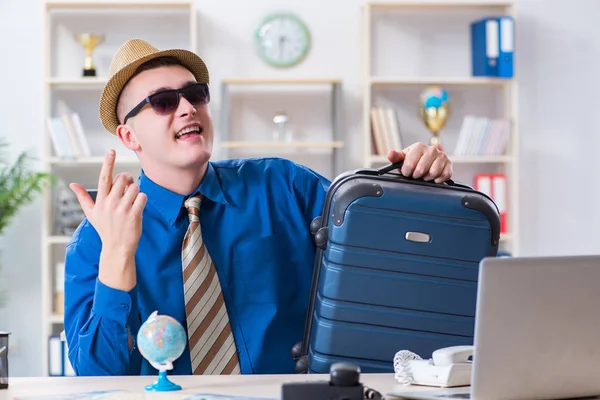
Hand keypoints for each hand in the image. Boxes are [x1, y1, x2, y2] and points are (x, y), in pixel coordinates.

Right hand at [69, 149, 146, 290]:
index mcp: (100, 201)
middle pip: (123, 179)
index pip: (104, 177)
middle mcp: (110, 203)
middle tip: (128, 189)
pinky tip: (138, 207)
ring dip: (136, 192)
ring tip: (132, 202)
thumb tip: (72, 184)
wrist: (117, 247)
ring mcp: (122, 209)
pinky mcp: (134, 215)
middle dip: (128, 181)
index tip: (111, 150)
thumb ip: (83, 197)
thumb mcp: (91, 213)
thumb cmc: (104, 229)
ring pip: (135, 187)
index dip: (108, 163)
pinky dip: (143, 200)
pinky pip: (143, 197)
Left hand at [387, 142, 451, 182]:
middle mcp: (432, 149)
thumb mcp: (402, 159)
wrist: (427, 162)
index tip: (407, 172)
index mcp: (418, 146)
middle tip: (416, 174)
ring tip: (424, 175)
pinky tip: (434, 177)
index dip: (407, 172)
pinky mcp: (449, 164)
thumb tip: (391, 154)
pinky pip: (444, 176)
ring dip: (426, 178)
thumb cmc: (413, 161)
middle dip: (416, 175)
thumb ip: (395, 157)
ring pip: (433, 173)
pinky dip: (438, 180)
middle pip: (421, 170)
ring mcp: (442, 156)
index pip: (410, 165)